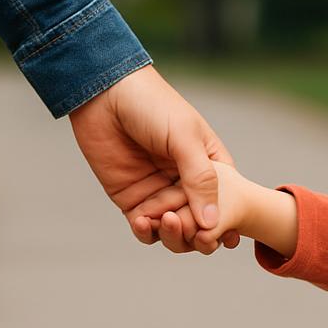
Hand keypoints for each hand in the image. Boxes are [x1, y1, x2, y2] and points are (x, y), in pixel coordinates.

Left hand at [68, 64, 240, 251]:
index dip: (224, 225)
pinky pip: (145, 227)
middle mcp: (187, 186)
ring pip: (174, 232)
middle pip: (200, 225)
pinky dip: (147, 232)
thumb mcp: (184, 138)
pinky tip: (143, 222)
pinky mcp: (133, 199)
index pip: (224, 207)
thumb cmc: (152, 106)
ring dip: (173, 235)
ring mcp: (160, 194)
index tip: (222, 234)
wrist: (103, 91)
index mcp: (211, 169)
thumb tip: (212, 223)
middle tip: (187, 225)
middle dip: (195, 232)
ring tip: (166, 221)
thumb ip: (200, 179)